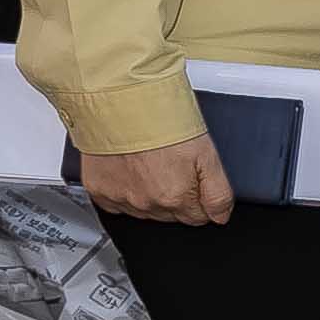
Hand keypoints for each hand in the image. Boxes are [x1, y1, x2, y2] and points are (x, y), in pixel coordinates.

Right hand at [81, 131, 234, 224]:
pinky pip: (115, 202)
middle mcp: (146, 203)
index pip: (197, 216)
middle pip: (171, 214)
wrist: (120, 103)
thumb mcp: (206, 153)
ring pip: (144, 210)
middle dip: (176, 195)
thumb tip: (220, 216)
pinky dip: (123, 189)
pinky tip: (129, 168)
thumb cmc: (162, 120)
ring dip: (149, 193)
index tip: (193, 177)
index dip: (200, 197)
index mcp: (175, 197)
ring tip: (150, 162)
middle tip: (172, 164)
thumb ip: (217, 192)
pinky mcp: (98, 190)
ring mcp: (120, 198)